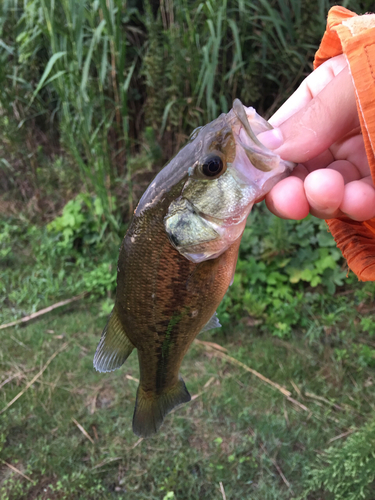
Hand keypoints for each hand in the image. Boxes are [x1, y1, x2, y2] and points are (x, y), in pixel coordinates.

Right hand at [257, 55, 374, 220]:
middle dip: (293, 187)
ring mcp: (365, 163)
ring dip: (325, 198)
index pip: (285, 132)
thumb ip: (315, 114)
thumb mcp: (362, 78)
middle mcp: (341, 133)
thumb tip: (264, 146)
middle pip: (302, 169)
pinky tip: (361, 200)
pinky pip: (363, 204)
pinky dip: (358, 207)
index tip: (253, 179)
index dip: (267, 157)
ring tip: (328, 193)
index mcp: (328, 98)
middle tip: (287, 198)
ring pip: (330, 192)